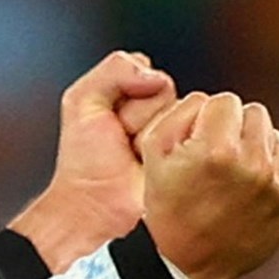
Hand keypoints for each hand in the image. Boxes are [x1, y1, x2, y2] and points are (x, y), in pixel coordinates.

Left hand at [11, 52, 177, 270]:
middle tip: (123, 142)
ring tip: (136, 157)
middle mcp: (165, 116)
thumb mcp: (82, 101)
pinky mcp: (196, 160)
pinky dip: (170, 152)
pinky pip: (195, 138)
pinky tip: (151, 168)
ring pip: (181, 114)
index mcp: (140, 99)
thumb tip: (155, 74)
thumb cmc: (85, 163)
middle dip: (137, 117)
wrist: (95, 209)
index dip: (126, 96)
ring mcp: (182, 138)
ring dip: (151, 138)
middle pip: (167, 92)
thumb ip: (114, 69)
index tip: (111, 121)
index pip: (151, 73)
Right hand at [138, 92, 278, 278]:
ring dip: (254, 149)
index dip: (207, 118)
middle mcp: (255, 165)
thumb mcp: (153, 151)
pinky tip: (246, 197)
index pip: (226, 100)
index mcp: (219, 149)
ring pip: (273, 138)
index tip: (197, 141)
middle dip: (235, 129)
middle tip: (216, 156)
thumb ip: (183, 111)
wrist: (185, 265)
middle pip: (255, 113)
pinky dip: (269, 177)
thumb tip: (212, 102)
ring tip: (231, 177)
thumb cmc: (166, 205)